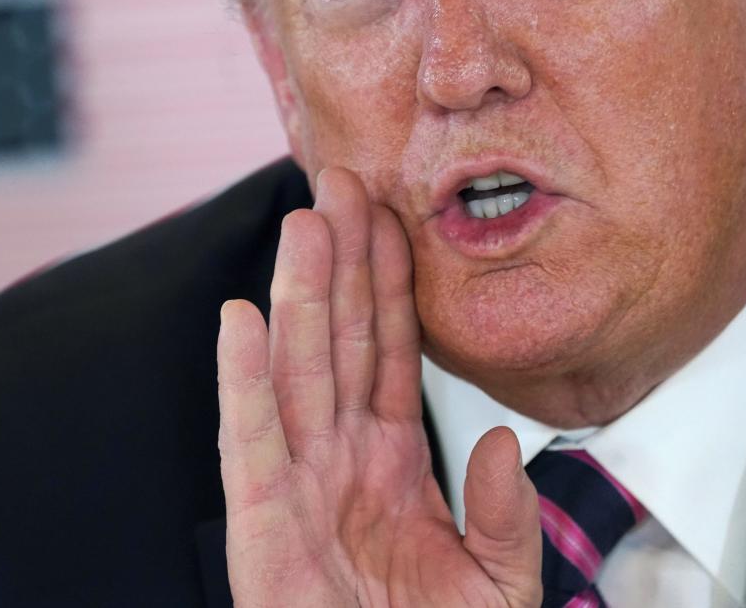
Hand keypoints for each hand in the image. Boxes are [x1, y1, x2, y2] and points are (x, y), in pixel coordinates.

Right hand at [218, 167, 541, 606]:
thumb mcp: (497, 589)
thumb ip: (503, 515)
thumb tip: (504, 443)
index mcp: (393, 464)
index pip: (391, 352)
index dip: (391, 284)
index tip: (390, 216)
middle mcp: (341, 459)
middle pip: (341, 339)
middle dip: (342, 261)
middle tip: (343, 179)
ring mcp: (297, 486)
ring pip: (300, 370)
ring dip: (300, 295)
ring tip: (306, 221)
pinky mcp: (259, 527)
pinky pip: (249, 442)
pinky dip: (242, 382)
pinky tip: (241, 320)